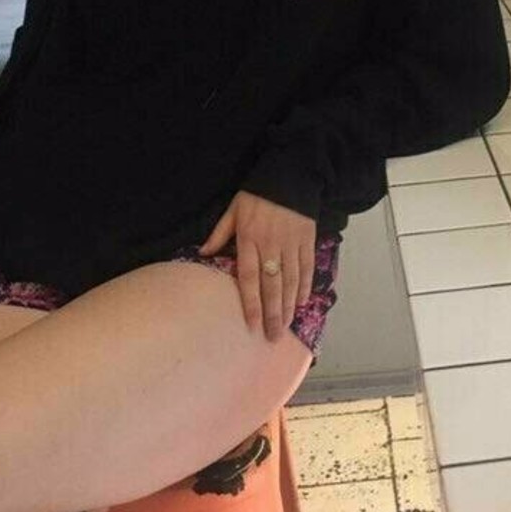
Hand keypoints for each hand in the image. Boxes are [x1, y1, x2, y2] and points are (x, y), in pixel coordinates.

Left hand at [199, 190, 315, 343]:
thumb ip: (219, 234)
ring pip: (290, 279)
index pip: (249, 277)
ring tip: (287, 325)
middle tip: (273, 337)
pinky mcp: (307, 239)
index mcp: (249, 239)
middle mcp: (271, 245)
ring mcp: (291, 243)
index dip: (251, 303)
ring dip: (289, 304)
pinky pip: (306, 266)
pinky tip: (302, 300)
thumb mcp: (233, 210)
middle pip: (272, 285)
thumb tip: (203, 253)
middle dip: (273, 313)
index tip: (252, 325)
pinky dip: (305, 284)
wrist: (289, 174)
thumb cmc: (257, 195)